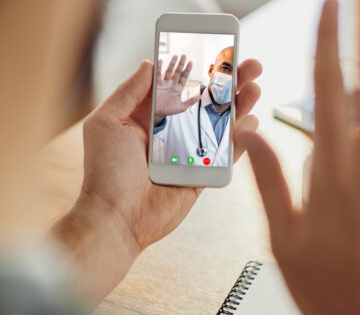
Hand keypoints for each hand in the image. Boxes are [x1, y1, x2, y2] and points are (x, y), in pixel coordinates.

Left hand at [52, 58, 261, 304]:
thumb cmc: (105, 173)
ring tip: (254, 88)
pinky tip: (250, 123)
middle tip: (248, 66)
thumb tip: (149, 63)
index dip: (197, 69)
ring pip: (219, 125)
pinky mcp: (200, 177)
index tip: (216, 52)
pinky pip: (224, 156)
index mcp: (146, 117)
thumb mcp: (106, 122)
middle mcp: (169, 133)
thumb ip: (128, 92)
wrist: (115, 218)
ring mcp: (186, 154)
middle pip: (204, 102)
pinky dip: (240, 140)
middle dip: (227, 83)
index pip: (177, 86)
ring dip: (239, 106)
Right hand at [153, 55, 199, 125]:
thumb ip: (190, 101)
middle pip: (177, 72)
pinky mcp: (156, 84)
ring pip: (169, 71)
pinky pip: (157, 74)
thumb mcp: (181, 107)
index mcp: (178, 88)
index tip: (190, 62)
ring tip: (175, 56)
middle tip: (184, 56)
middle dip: (181, 64)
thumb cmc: (168, 110)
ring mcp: (164, 83)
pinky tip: (160, 61)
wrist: (156, 112)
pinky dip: (158, 67)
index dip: (187, 70)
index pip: (184, 77)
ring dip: (172, 64)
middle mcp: (171, 84)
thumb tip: (199, 96)